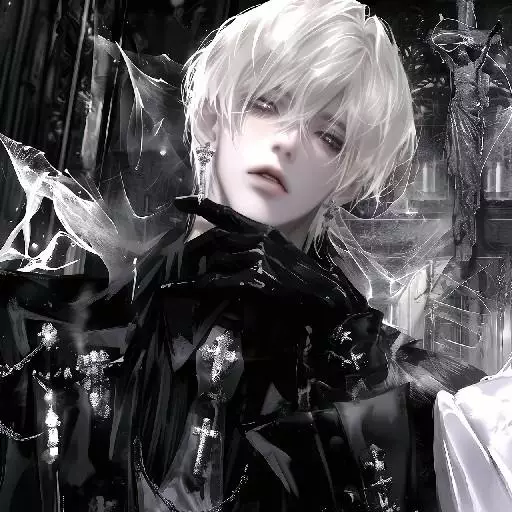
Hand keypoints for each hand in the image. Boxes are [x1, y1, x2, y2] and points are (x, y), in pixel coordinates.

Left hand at [163, 196, 366, 319]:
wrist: (322, 293)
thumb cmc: (301, 274)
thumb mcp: (278, 249)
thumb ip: (255, 243)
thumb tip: (227, 248)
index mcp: (262, 230)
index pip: (226, 214)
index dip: (200, 206)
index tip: (178, 203)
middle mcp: (258, 239)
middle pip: (215, 238)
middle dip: (197, 248)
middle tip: (187, 258)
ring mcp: (256, 257)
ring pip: (217, 260)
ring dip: (207, 272)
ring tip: (200, 281)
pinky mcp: (255, 278)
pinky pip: (219, 280)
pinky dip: (199, 285)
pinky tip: (185, 288)